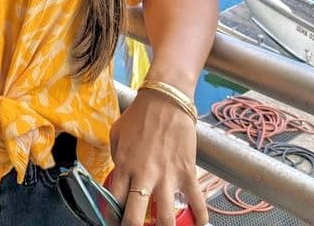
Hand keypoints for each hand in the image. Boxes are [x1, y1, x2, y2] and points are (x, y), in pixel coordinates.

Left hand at [108, 88, 208, 225]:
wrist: (166, 99)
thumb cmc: (140, 114)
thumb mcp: (117, 132)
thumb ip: (117, 157)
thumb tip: (120, 175)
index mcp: (125, 165)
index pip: (114, 201)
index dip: (113, 214)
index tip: (116, 218)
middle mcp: (144, 175)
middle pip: (135, 218)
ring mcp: (167, 177)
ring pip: (166, 219)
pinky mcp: (187, 173)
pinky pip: (197, 203)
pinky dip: (200, 219)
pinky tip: (198, 225)